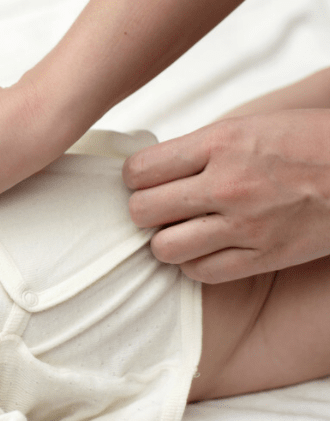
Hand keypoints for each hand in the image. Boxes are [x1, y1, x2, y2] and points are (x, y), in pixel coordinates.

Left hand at [124, 110, 329, 282]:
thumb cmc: (306, 142)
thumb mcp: (248, 126)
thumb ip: (199, 148)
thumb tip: (149, 169)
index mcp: (220, 143)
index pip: (139, 171)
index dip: (134, 179)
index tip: (144, 181)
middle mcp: (227, 184)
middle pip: (143, 211)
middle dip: (144, 211)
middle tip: (159, 208)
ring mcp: (245, 225)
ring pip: (164, 248)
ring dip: (166, 241)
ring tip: (181, 230)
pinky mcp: (263, 256)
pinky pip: (199, 272)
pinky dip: (194, 263)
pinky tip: (205, 249)